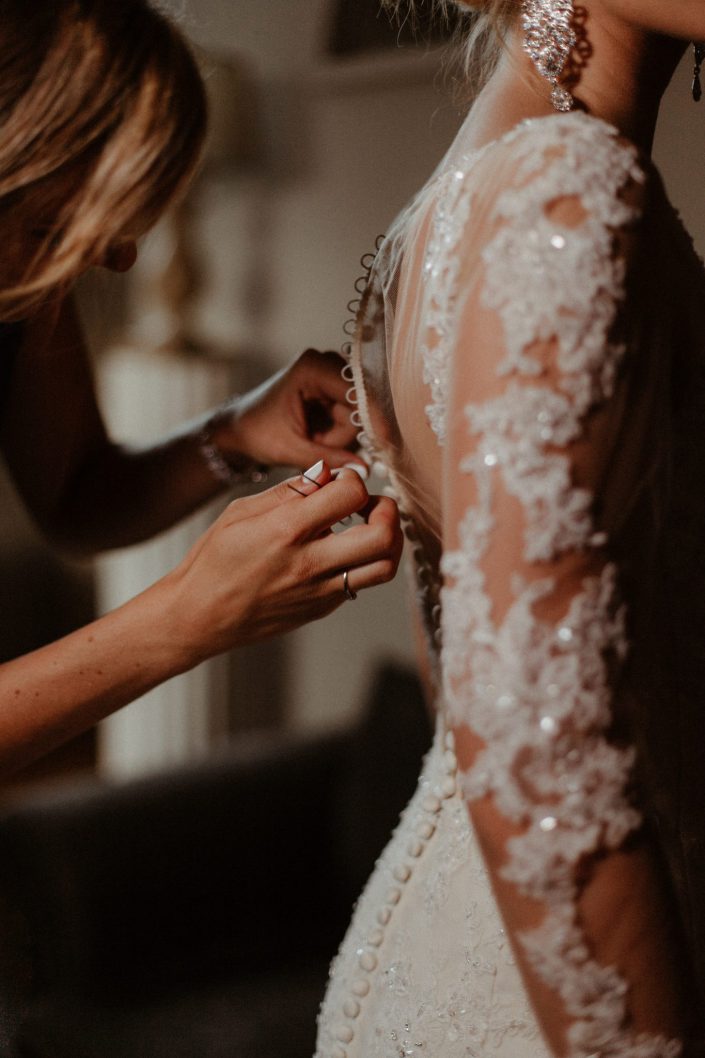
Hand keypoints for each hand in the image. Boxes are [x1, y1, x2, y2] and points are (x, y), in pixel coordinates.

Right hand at [163, 462, 402, 662]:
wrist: (200, 615)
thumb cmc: (215, 560)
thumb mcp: (242, 511)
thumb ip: (290, 490)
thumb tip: (328, 472)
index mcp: (286, 529)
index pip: (351, 493)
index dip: (353, 479)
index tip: (340, 482)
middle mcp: (309, 562)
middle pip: (383, 535)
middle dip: (387, 510)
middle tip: (370, 504)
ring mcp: (320, 590)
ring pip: (385, 566)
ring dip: (388, 540)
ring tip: (370, 527)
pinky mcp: (323, 608)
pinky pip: (362, 582)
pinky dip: (363, 561)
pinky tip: (342, 551)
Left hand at [212, 349, 362, 471]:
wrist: (240, 428)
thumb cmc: (257, 434)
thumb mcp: (291, 449)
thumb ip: (328, 459)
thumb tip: (364, 470)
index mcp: (312, 368)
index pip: (357, 391)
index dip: (372, 419)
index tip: (386, 445)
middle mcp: (326, 363)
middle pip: (360, 404)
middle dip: (344, 434)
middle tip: (316, 445)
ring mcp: (332, 373)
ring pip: (358, 415)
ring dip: (340, 437)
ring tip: (312, 441)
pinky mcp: (335, 387)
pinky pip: (353, 417)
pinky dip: (339, 434)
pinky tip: (318, 436)